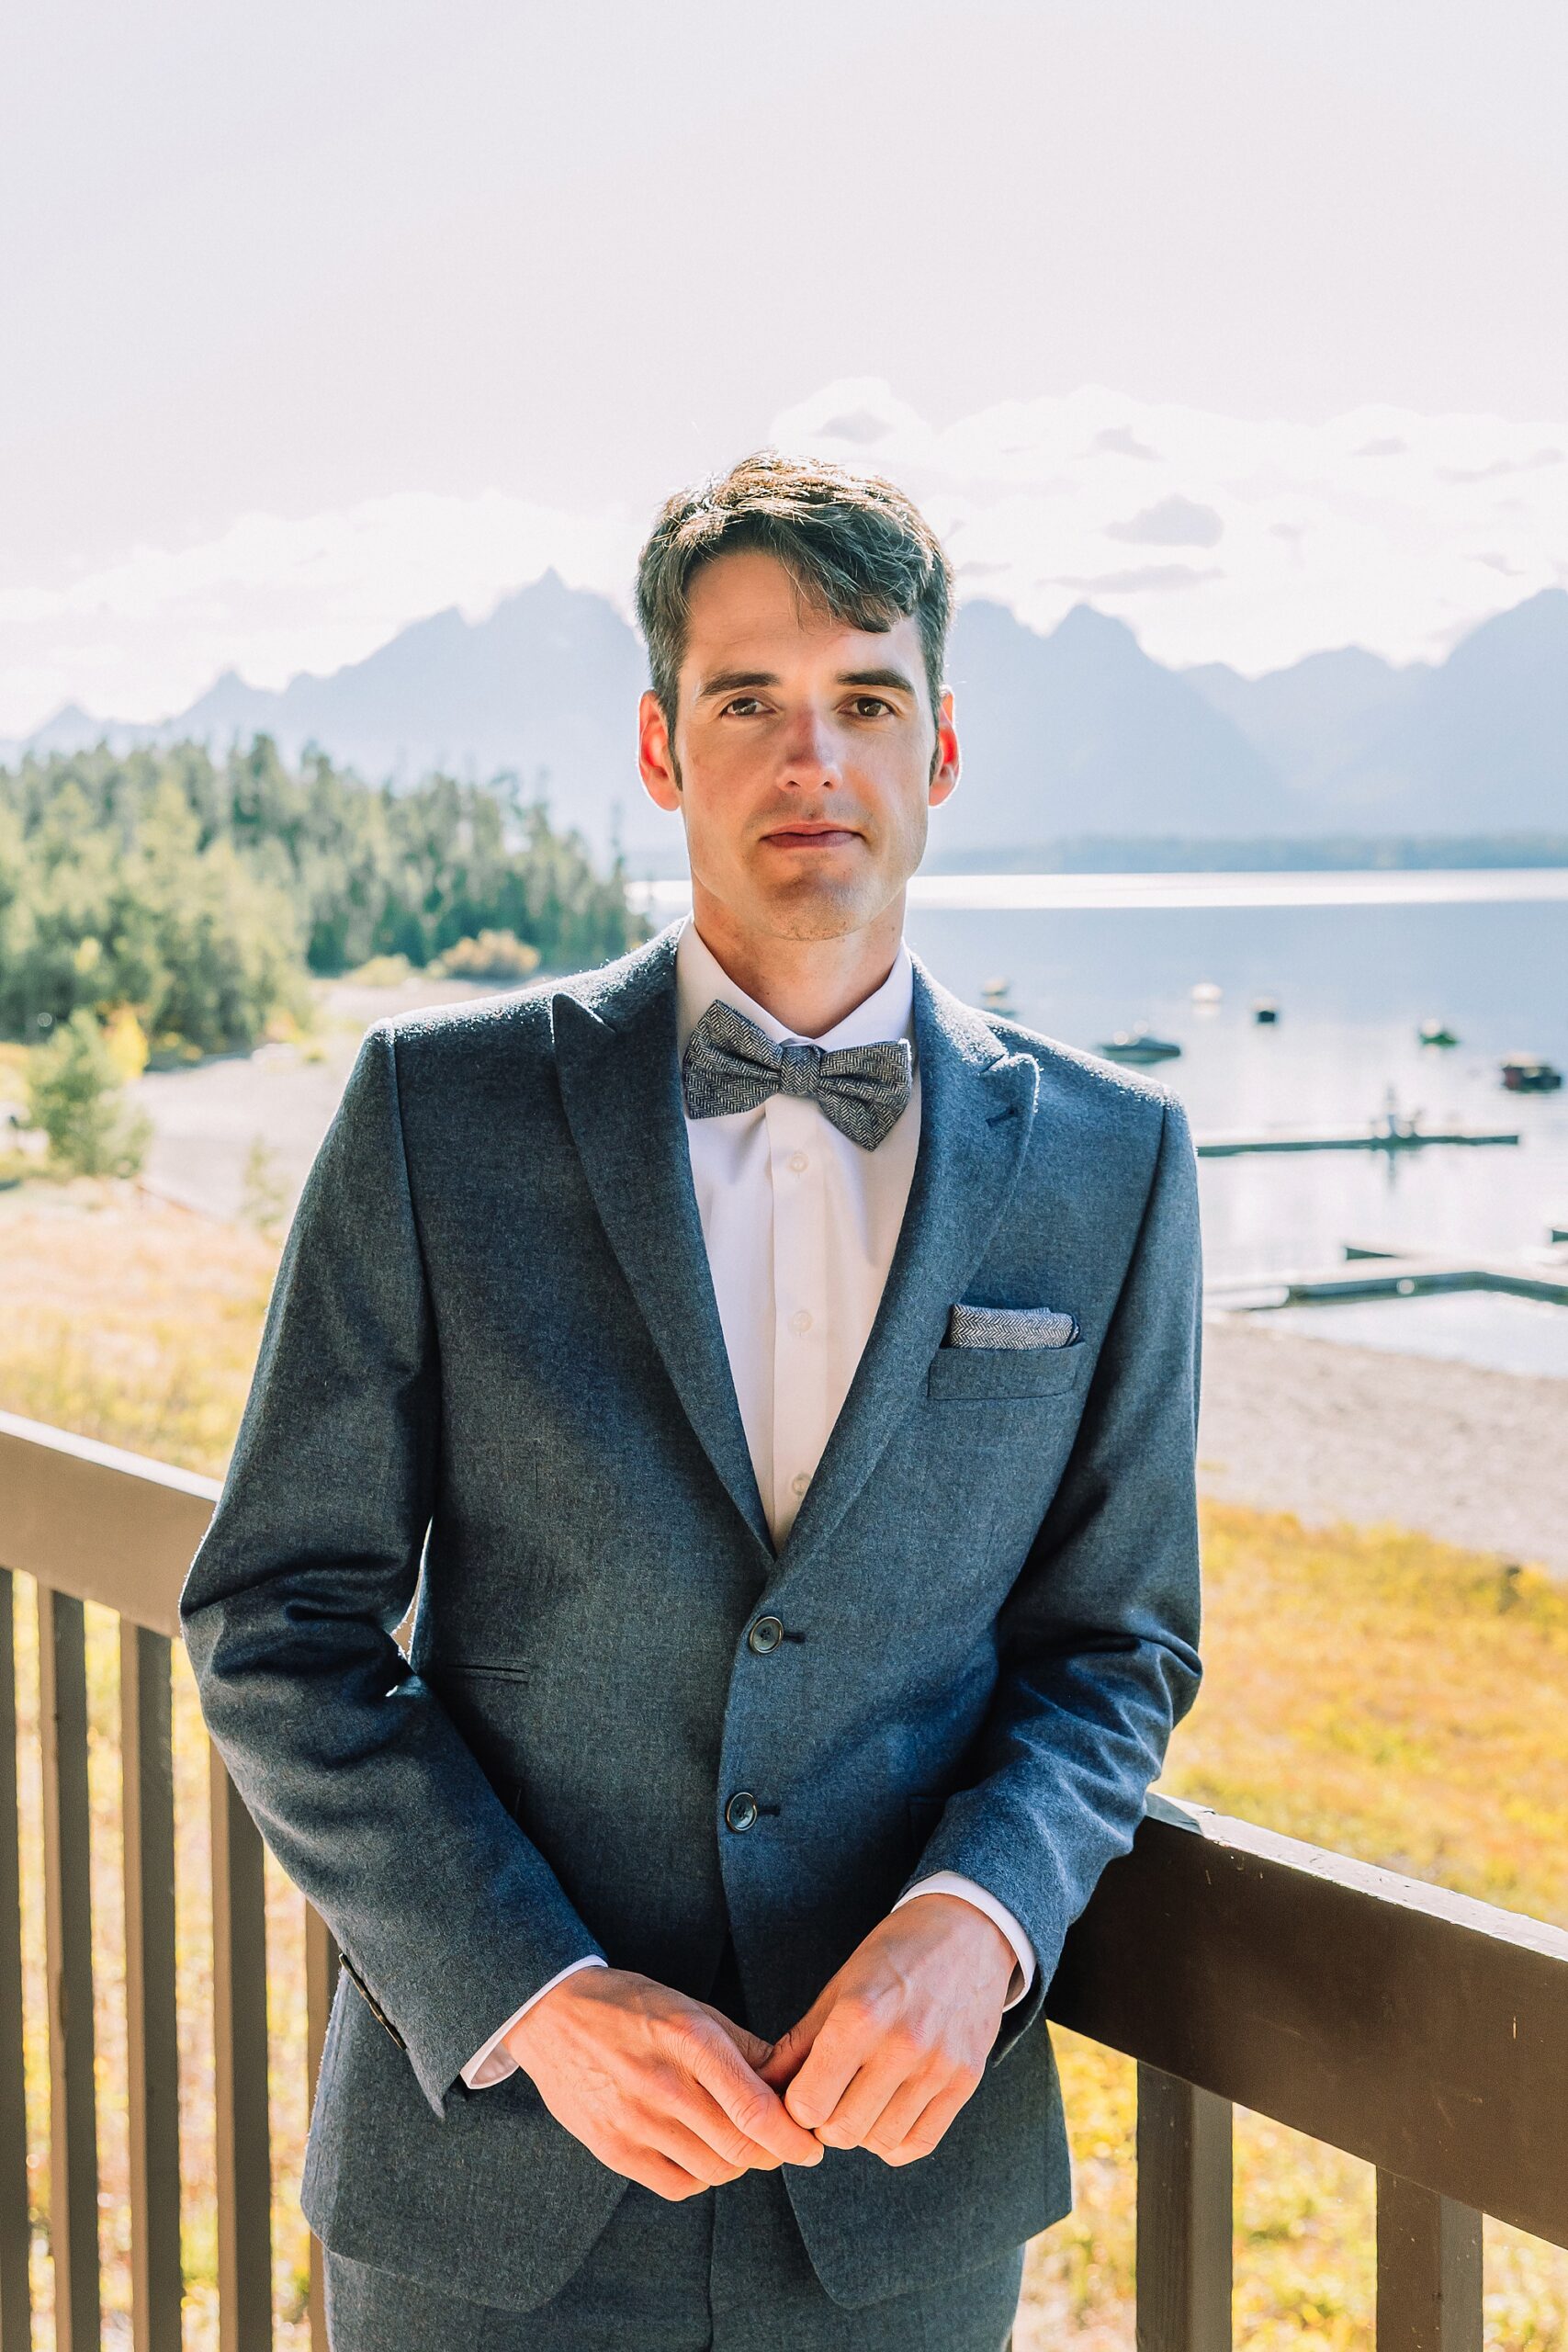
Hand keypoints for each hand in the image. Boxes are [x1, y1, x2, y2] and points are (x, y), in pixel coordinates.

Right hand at [501, 1966, 823, 2199]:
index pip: (754, 2108)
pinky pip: (678, 2185)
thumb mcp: (690, 2007)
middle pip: (741, 2147)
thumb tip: (790, 2079)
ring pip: (715, 2170)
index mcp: (689, 2039)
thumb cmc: (630, 2005)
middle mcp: (663, 2084)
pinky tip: (701, 2152)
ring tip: (738, 2141)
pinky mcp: (613, 2150)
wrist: (552, 2014)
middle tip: (781, 2143)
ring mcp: (635, 2121)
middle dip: (773, 2152)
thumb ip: (743, 2046)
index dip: (792, 2137)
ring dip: (739, 2163)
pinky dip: (702, 2177)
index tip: (811, 2144)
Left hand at [758, 1894, 1015, 2166]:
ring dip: (862, 2130)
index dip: (796, 2105)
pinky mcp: (965, 2081)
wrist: (967, 1931)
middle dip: (826, 2122)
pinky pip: (919, 2142)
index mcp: (860, 2015)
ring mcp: (937, 2067)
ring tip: (862, 2098)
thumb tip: (763, 2086)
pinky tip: (889, 2111)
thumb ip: (800, 2043)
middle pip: (842, 2131)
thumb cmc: (894, 1955)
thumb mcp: (839, 1987)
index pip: (808, 2104)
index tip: (802, 2090)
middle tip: (831, 2097)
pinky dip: (896, 2139)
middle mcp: (901, 2045)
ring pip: (879, 2142)